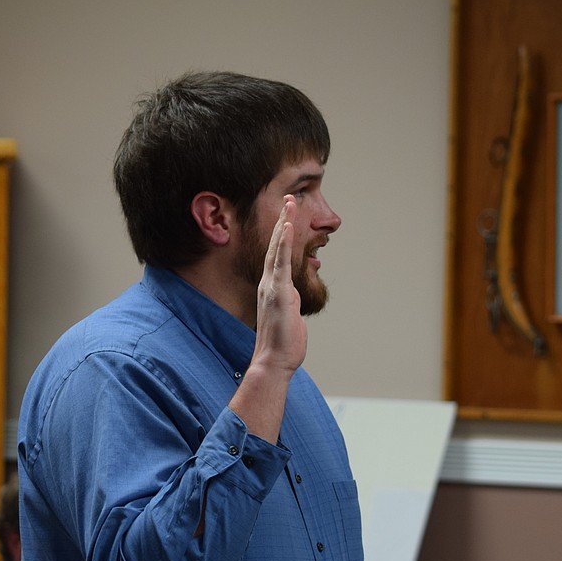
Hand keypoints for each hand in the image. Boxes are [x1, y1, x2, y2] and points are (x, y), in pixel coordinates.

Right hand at [228, 195, 306, 443]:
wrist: (273, 362)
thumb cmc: (282, 345)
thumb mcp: (287, 317)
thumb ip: (288, 304)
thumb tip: (292, 300)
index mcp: (271, 289)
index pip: (277, 256)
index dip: (281, 235)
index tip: (287, 216)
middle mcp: (269, 284)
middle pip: (275, 246)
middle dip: (282, 220)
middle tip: (288, 198)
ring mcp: (272, 287)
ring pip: (277, 249)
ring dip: (284, 224)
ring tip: (289, 203)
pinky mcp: (278, 293)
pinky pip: (281, 263)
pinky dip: (283, 243)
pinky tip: (287, 226)